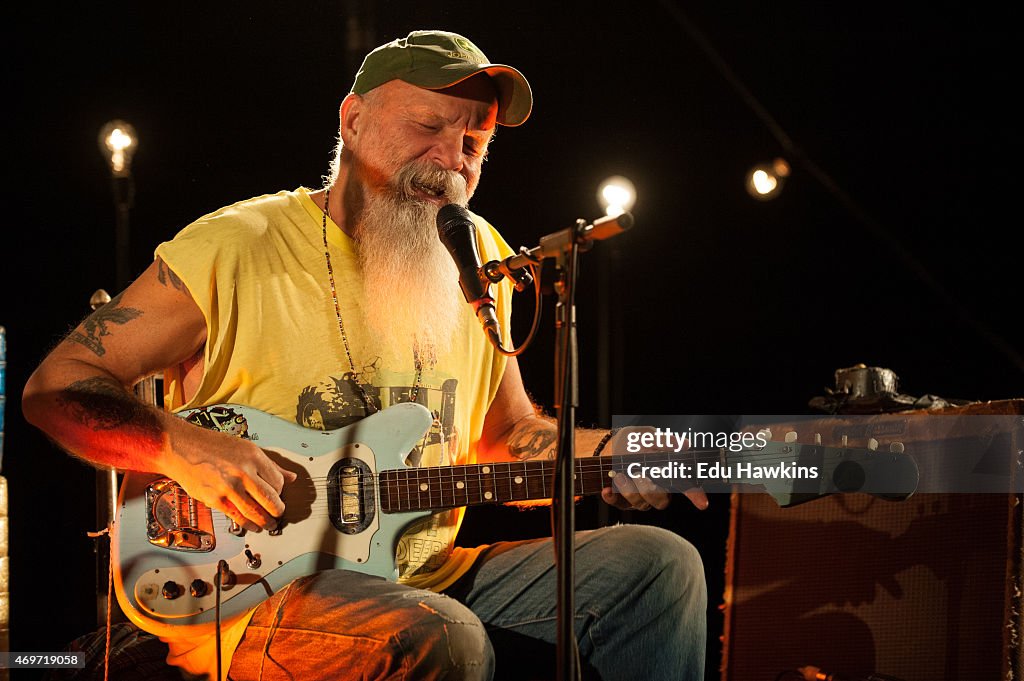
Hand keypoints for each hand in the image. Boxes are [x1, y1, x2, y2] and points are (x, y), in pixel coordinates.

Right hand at [163, 424, 297, 531]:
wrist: (182, 447)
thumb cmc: (213, 446)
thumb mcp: (247, 448)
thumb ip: (270, 464)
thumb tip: (291, 476)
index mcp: (253, 457)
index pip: (279, 482)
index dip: (281, 492)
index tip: (279, 495)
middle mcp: (242, 472)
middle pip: (270, 500)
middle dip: (278, 511)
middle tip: (279, 515)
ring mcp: (228, 487)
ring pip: (255, 512)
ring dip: (265, 522)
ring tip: (270, 525)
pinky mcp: (214, 499)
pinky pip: (236, 517)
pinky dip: (248, 525)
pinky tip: (252, 526)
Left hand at [598, 427, 709, 511]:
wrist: (608, 446)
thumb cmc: (632, 441)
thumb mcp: (647, 436)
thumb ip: (664, 441)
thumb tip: (684, 444)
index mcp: (667, 474)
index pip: (686, 486)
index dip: (696, 495)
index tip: (702, 503)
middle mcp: (656, 489)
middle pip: (662, 501)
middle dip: (650, 490)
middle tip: (639, 474)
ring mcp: (639, 497)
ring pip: (641, 505)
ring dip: (629, 491)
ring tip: (620, 475)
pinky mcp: (621, 500)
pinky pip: (618, 505)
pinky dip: (612, 498)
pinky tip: (607, 489)